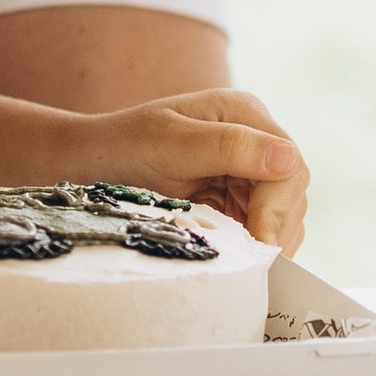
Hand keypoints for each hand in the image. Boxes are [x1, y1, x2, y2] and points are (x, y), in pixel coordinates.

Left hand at [64, 89, 308, 254]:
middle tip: (252, 261)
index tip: (261, 240)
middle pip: (291, 191)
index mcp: (243, 114)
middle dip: (276, 227)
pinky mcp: (233, 198)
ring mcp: (245, 170)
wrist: (85, 164)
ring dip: (268, 240)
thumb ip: (229, 147)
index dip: (279, 205)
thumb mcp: (170, 143)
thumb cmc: (122, 146)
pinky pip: (260, 226)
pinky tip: (236, 258)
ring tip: (242, 262)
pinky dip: (253, 245)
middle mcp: (252, 139)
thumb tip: (289, 158)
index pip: (288, 163)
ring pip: (282, 213)